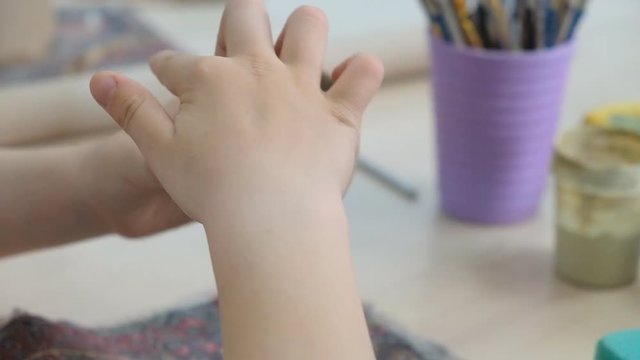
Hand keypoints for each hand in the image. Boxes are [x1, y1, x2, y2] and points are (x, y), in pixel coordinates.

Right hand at [89, 1, 382, 224]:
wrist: (270, 220)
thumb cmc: (212, 190)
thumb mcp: (158, 150)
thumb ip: (129, 111)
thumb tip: (98, 79)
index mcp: (209, 79)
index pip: (177, 62)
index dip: (167, 71)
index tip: (169, 81)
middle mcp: (257, 69)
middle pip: (244, 15)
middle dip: (237, 21)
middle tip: (237, 46)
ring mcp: (302, 86)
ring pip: (308, 25)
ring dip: (303, 29)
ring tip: (297, 50)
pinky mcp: (339, 112)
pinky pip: (363, 74)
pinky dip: (361, 72)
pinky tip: (352, 78)